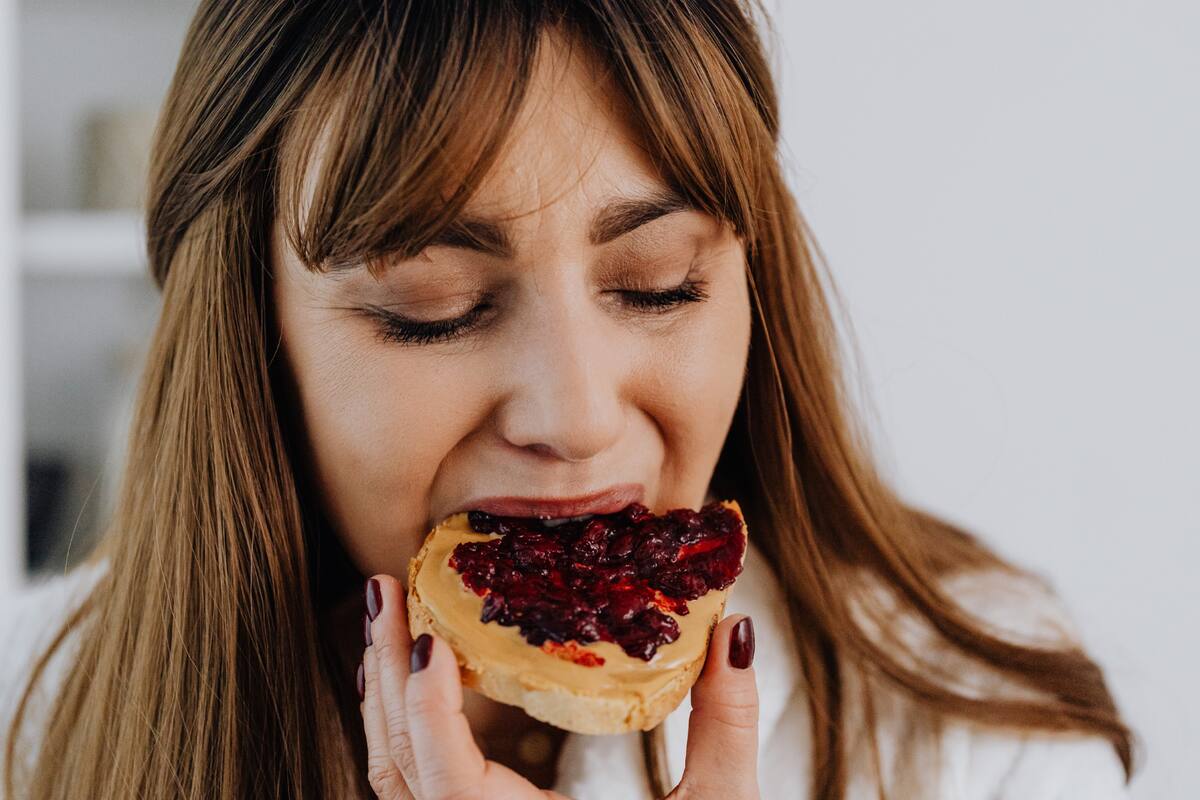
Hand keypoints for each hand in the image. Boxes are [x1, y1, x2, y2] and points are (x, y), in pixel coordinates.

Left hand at [359, 573, 760, 799]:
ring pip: (393, 776)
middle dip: (384, 670)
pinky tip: (412, 679)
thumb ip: (725, 723)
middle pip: (398, 764)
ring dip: (384, 693)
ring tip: (387, 618)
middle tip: (384, 590)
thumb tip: (733, 631)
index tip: (428, 640)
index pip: (447, 780)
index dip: (428, 708)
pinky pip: (411, 785)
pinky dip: (402, 726)